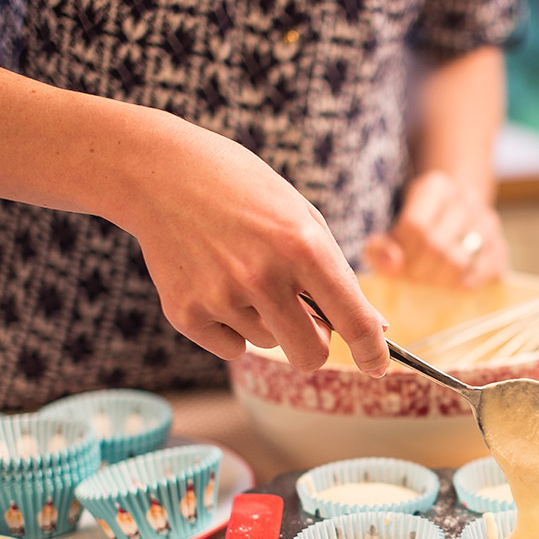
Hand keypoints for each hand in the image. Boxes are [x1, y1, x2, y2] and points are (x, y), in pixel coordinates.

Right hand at [120, 120, 389, 376]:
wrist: (161, 173)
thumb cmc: (244, 191)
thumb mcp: (302, 218)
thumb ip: (338, 275)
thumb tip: (374, 329)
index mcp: (303, 246)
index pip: (354, 321)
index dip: (373, 352)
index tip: (377, 365)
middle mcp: (263, 276)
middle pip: (311, 355)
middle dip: (316, 346)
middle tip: (306, 319)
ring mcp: (221, 297)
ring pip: (268, 344)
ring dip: (267, 321)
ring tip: (243, 272)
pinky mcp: (185, 313)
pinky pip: (230, 347)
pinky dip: (230, 326)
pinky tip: (215, 283)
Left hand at [364, 171, 508, 287]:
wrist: (454, 219)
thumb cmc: (415, 229)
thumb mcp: (391, 230)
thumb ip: (381, 247)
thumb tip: (392, 263)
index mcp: (436, 186)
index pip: (415, 226)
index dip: (401, 252)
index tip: (397, 260)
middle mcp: (467, 199)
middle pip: (436, 245)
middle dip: (417, 269)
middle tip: (411, 275)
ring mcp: (488, 223)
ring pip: (458, 262)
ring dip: (437, 279)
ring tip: (428, 277)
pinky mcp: (500, 249)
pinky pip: (479, 275)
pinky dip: (460, 284)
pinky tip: (449, 281)